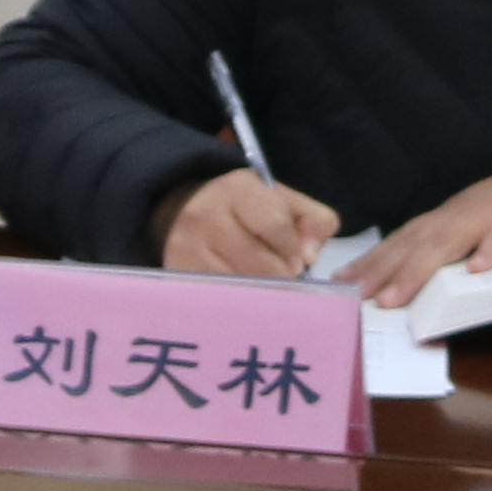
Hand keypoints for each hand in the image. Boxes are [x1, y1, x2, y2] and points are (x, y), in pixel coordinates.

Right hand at [156, 167, 345, 279]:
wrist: (185, 211)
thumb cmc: (246, 211)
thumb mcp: (283, 202)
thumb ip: (315, 221)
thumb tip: (309, 257)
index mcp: (237, 188)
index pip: (276, 224)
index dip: (293, 249)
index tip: (297, 262)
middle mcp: (205, 213)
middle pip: (260, 263)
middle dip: (279, 276)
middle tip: (280, 278)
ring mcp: (185, 245)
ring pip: (240, 285)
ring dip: (259, 293)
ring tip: (261, 285)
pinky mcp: (176, 273)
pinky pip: (220, 298)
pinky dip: (237, 302)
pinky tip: (242, 296)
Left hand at [347, 140, 491, 305]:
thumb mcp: (483, 221)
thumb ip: (455, 243)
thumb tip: (422, 272)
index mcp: (451, 214)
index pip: (402, 239)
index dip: (372, 260)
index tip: (343, 282)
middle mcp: (463, 213)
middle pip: (414, 242)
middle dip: (381, 271)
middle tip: (353, 297)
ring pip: (448, 243)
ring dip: (418, 270)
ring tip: (394, 298)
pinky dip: (491, 253)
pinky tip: (476, 270)